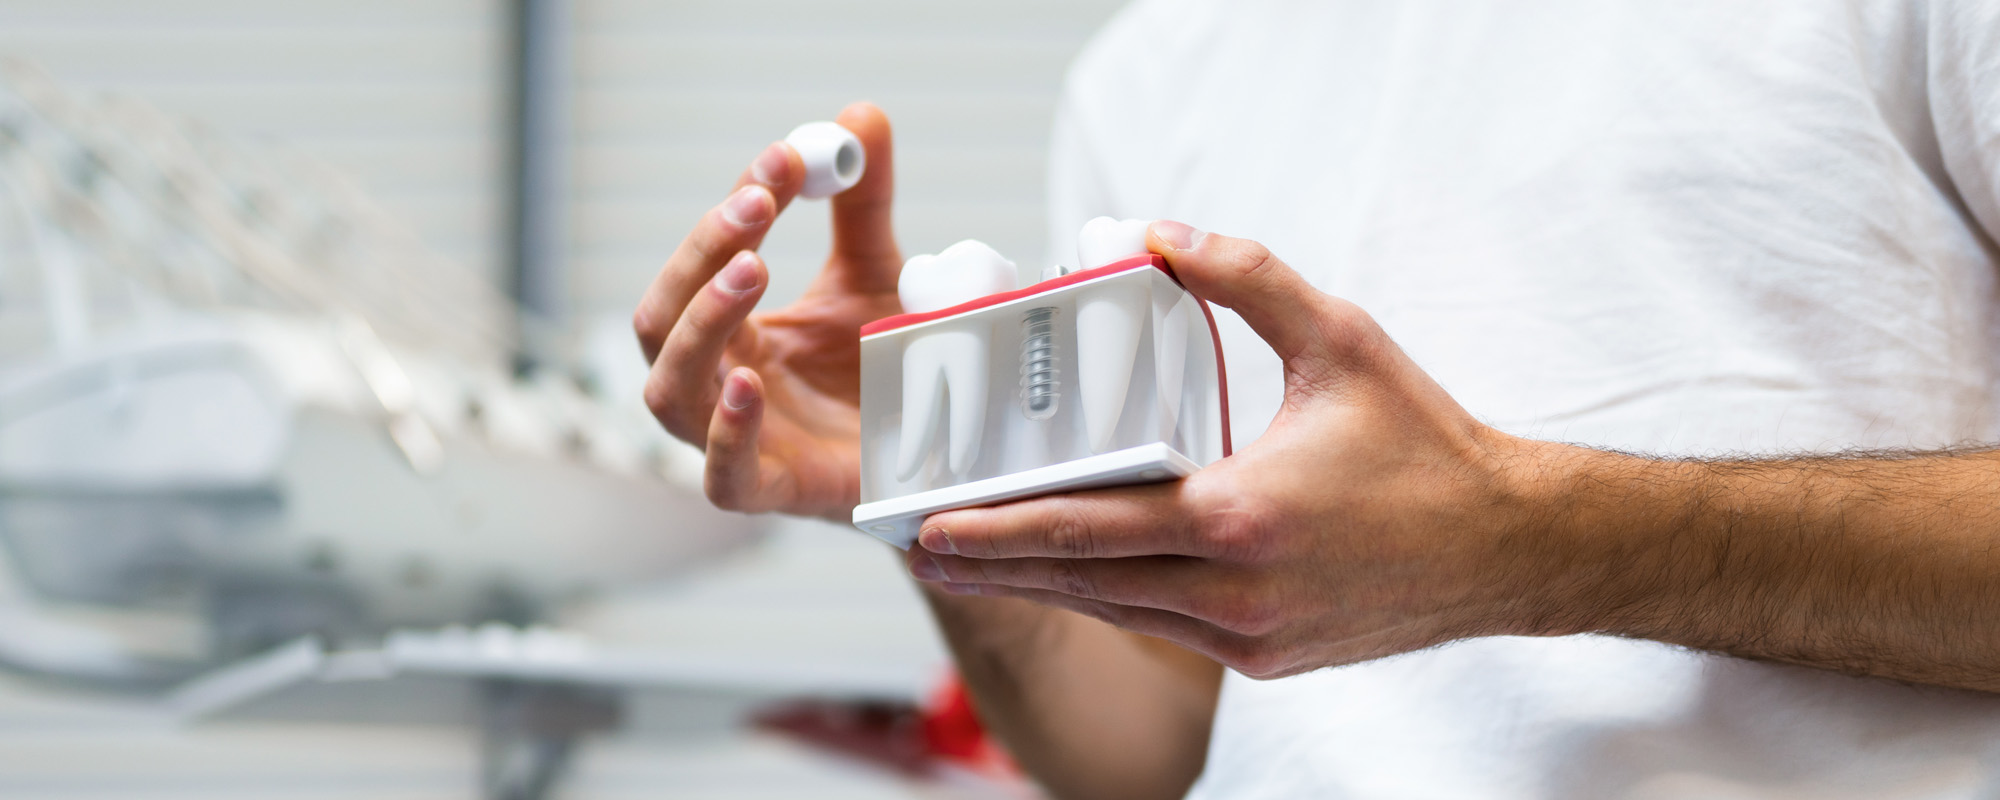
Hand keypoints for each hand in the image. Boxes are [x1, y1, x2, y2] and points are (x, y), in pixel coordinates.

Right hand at [634, 103, 901, 520]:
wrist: (934, 461)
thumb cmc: (883, 373)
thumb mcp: (876, 277)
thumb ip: (864, 206)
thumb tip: (860, 116)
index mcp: (732, 331)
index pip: (703, 262)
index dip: (733, 208)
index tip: (782, 159)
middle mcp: (718, 381)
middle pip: (662, 319)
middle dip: (700, 255)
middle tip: (759, 205)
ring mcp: (739, 441)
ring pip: (669, 390)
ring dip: (701, 324)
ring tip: (751, 270)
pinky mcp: (774, 493)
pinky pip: (723, 475)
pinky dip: (726, 430)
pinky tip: (747, 384)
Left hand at [902, 222, 1556, 678]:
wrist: (1510, 547)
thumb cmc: (1426, 443)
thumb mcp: (1339, 337)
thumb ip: (1243, 277)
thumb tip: (1157, 233)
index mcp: (1242, 517)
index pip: (1089, 527)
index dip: (1000, 530)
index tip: (931, 526)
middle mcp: (1236, 593)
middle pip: (1083, 583)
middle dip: (994, 567)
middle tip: (918, 550)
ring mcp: (1251, 639)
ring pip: (1119, 612)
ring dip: (1044, 588)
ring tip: (972, 564)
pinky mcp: (1268, 660)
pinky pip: (1165, 628)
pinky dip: (1112, 601)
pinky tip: (1073, 578)